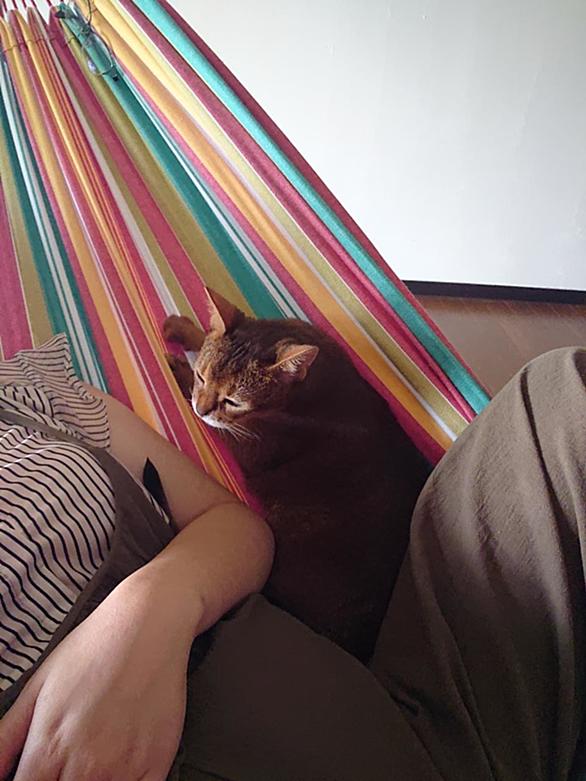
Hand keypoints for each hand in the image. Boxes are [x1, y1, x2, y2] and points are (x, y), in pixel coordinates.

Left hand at [0, 569, 198, 780]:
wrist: (148, 623)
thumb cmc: (94, 648)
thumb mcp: (36, 686)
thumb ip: (4, 740)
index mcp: (48, 748)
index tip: (40, 776)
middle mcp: (84, 765)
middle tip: (68, 762)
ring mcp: (123, 767)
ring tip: (94, 758)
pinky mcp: (156, 763)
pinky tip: (119, 768)